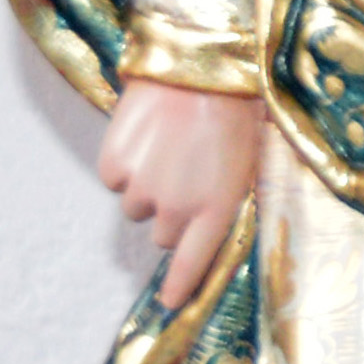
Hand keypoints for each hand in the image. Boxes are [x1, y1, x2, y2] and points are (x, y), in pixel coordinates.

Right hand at [98, 79, 263, 305]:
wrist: (199, 60)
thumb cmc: (236, 105)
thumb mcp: (249, 157)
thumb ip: (229, 195)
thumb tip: (212, 216)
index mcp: (218, 208)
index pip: (194, 262)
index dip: (180, 286)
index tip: (168, 303)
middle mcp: (178, 207)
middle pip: (162, 232)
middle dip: (170, 210)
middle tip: (184, 171)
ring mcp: (143, 186)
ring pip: (136, 202)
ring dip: (147, 182)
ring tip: (167, 142)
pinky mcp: (115, 163)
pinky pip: (113, 175)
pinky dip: (123, 160)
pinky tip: (144, 132)